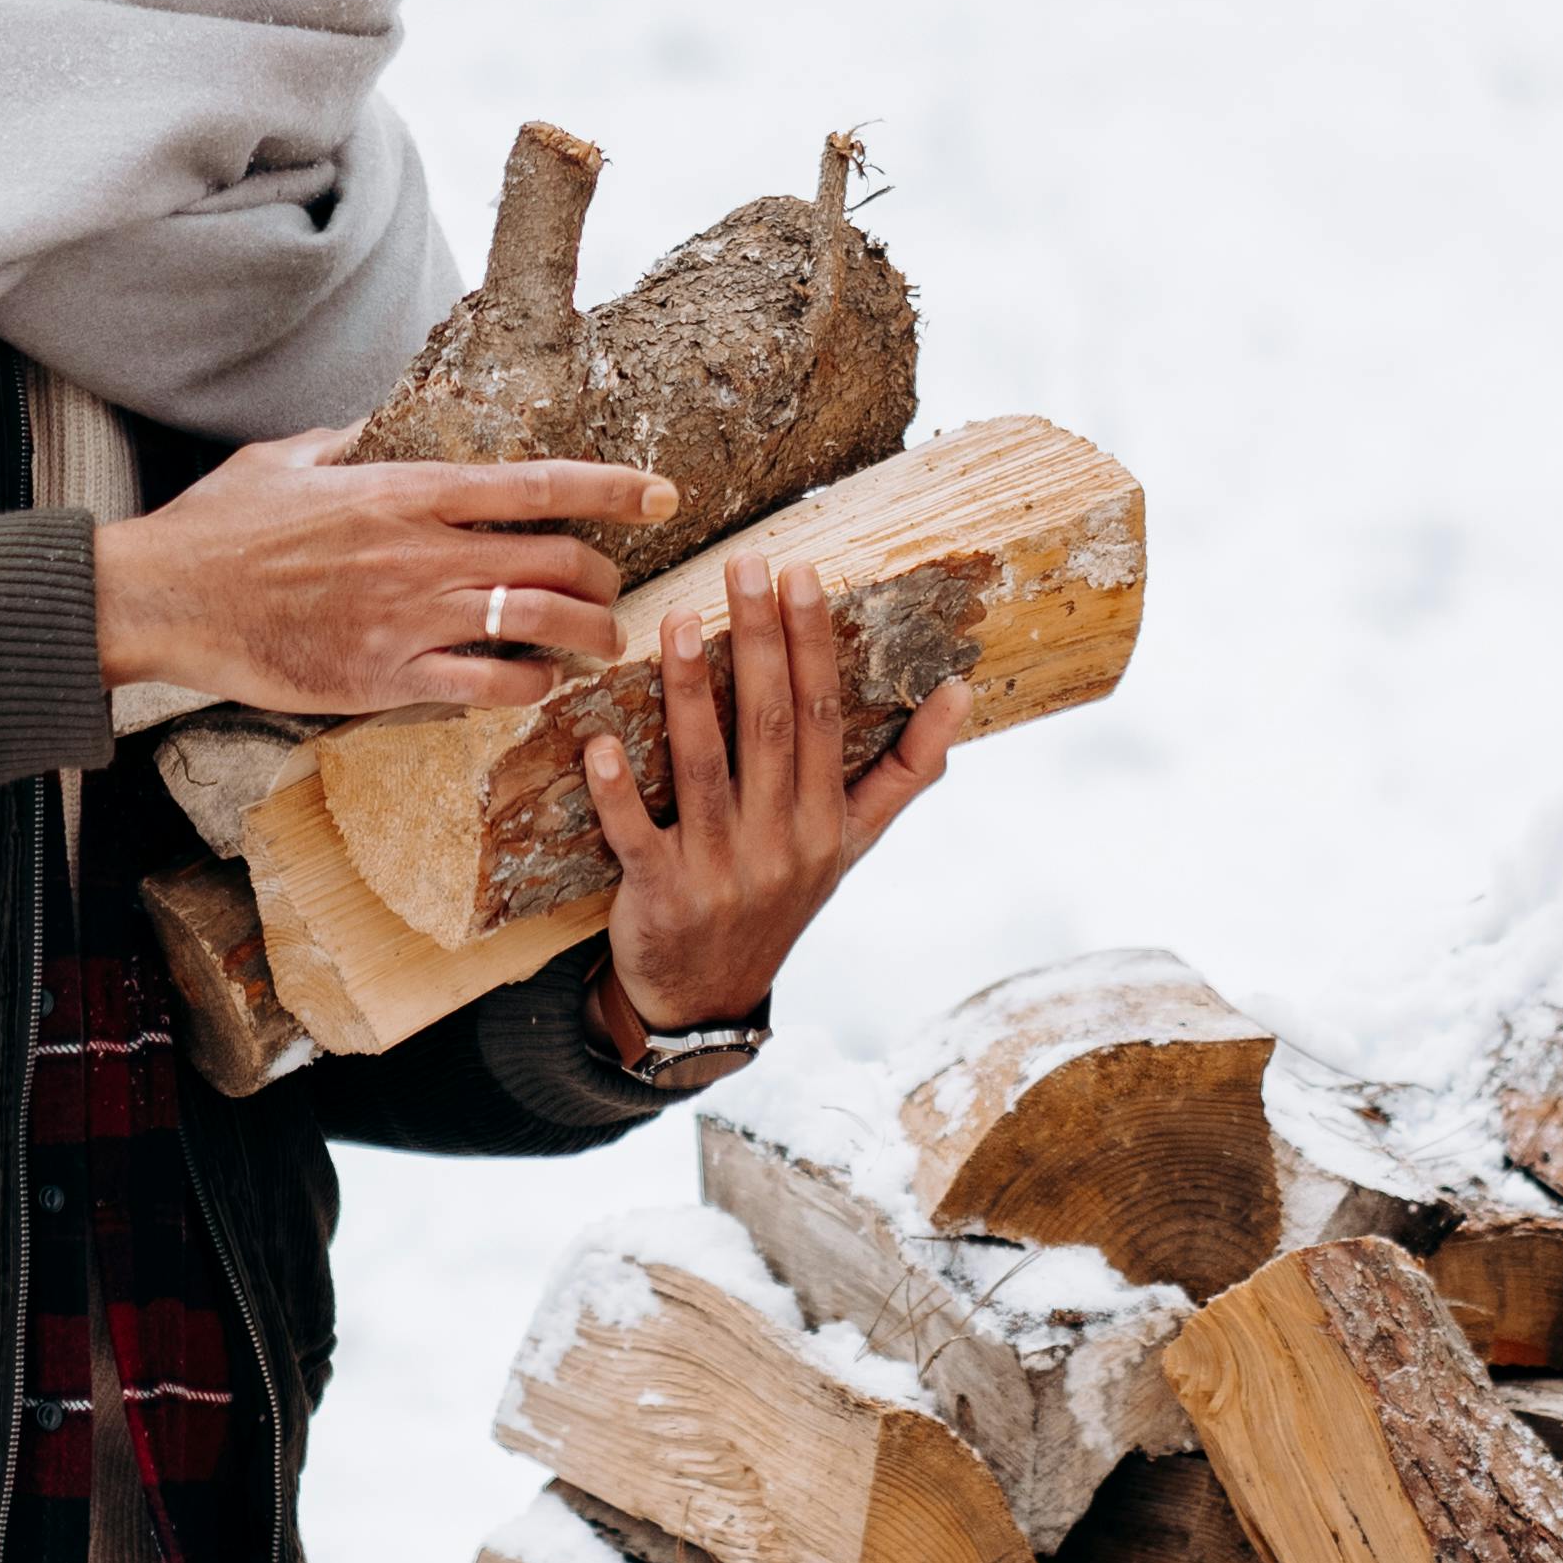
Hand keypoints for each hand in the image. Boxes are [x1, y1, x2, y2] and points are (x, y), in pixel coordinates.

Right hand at [93, 435, 676, 717]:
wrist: (163, 598)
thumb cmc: (219, 525)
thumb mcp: (289, 457)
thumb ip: (352, 441)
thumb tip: (387, 425)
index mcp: (404, 491)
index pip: (536, 485)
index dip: (612, 489)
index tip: (662, 493)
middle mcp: (421, 555)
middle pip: (557, 561)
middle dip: (604, 576)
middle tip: (611, 585)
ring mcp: (407, 621)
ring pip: (539, 628)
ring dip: (587, 637)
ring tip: (601, 642)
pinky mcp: (384, 679)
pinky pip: (486, 689)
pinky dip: (527, 687)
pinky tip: (535, 685)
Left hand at [583, 550, 974, 1039]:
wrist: (710, 999)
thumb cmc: (782, 897)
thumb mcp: (854, 841)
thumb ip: (906, 769)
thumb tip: (963, 691)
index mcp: (826, 820)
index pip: (821, 715)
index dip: (812, 643)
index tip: (802, 573)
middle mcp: (779, 841)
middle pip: (769, 725)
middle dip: (758, 640)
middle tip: (744, 563)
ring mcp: (719, 870)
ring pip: (703, 767)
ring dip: (690, 693)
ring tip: (677, 622)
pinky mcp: (659, 895)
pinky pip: (634, 836)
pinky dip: (616, 792)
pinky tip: (600, 742)